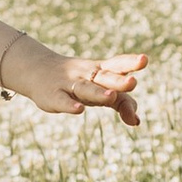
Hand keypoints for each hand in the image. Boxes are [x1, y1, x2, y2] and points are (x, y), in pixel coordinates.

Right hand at [2, 41, 145, 121]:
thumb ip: (123, 103)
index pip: (117, 64)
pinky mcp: (54, 96)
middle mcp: (87, 75)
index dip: (130, 62)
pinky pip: (63, 101)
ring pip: (86, 89)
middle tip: (133, 82)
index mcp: (100, 70)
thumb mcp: (101, 89)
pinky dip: (70, 105)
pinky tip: (79, 110)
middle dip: (119, 81)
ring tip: (111, 96)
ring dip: (99, 93)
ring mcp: (70, 85)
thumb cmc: (78, 82)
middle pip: (105, 77)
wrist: (37, 71)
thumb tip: (137, 122)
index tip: (144, 59)